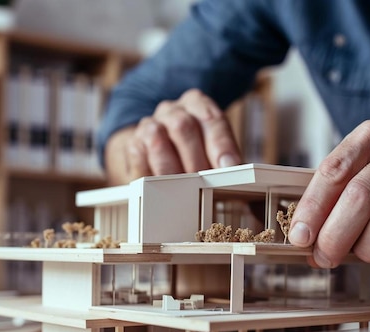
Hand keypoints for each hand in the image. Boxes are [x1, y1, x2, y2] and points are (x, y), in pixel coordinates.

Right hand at [105, 89, 241, 183]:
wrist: (158, 147)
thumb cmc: (195, 150)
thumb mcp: (214, 147)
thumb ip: (225, 158)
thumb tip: (236, 173)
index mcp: (197, 104)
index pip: (211, 118)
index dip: (220, 144)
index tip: (228, 166)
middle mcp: (172, 110)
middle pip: (183, 126)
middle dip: (196, 160)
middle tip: (205, 184)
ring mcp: (149, 124)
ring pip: (157, 138)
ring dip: (172, 169)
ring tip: (183, 190)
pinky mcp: (133, 143)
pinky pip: (138, 156)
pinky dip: (150, 173)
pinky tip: (160, 188)